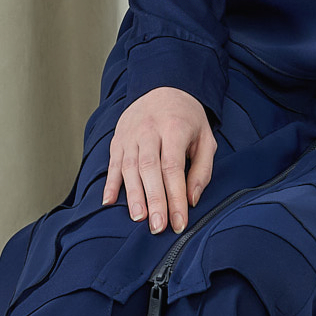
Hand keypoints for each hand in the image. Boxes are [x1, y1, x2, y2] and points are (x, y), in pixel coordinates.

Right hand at [103, 87, 216, 233]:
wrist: (165, 87)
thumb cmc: (188, 119)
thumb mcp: (205, 138)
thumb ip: (202, 170)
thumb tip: (191, 200)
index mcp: (174, 128)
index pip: (173, 167)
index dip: (175, 196)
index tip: (179, 222)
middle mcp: (149, 130)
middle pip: (149, 169)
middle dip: (154, 200)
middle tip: (158, 227)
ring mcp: (130, 134)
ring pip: (129, 167)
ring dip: (133, 195)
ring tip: (139, 218)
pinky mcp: (118, 139)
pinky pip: (112, 163)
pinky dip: (110, 184)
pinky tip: (109, 202)